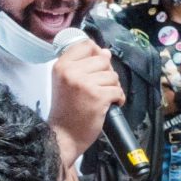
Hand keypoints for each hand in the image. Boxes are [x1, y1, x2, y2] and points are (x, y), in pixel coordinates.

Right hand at [49, 37, 123, 158]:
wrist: (63, 136)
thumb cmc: (66, 111)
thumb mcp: (66, 83)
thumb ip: (84, 66)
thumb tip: (105, 52)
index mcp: (62, 66)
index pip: (86, 45)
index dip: (96, 53)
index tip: (97, 66)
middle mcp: (71, 72)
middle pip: (102, 60)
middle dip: (107, 74)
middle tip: (99, 88)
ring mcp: (85, 84)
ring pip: (112, 76)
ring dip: (113, 88)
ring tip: (103, 98)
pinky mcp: (98, 96)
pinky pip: (118, 90)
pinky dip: (118, 98)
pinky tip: (110, 105)